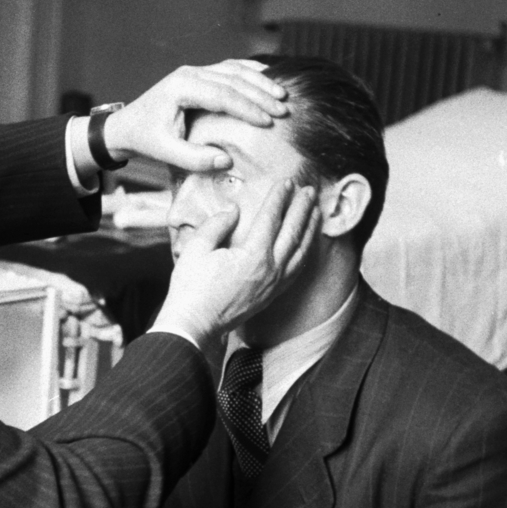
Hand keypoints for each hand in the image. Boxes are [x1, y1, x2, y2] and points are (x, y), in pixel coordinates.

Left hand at [102, 60, 288, 173]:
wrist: (126, 126)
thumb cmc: (145, 140)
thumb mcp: (165, 152)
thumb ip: (194, 158)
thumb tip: (225, 161)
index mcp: (181, 87)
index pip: (222, 94)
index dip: (247, 108)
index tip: (268, 122)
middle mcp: (189, 73)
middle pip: (233, 79)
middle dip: (260, 94)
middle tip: (283, 111)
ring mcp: (195, 71)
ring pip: (234, 70)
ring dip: (260, 82)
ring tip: (282, 96)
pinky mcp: (200, 75)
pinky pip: (230, 68)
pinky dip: (251, 72)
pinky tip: (269, 77)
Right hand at [152, 179, 319, 347]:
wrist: (194, 325)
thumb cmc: (191, 289)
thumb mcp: (196, 249)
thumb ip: (217, 225)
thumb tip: (234, 211)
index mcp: (253, 255)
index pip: (271, 218)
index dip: (280, 198)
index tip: (286, 182)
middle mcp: (271, 269)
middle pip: (293, 232)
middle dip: (302, 208)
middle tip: (309, 190)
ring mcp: (274, 284)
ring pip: (301, 252)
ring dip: (310, 229)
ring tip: (316, 212)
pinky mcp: (272, 295)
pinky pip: (296, 270)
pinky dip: (306, 253)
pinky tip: (307, 245)